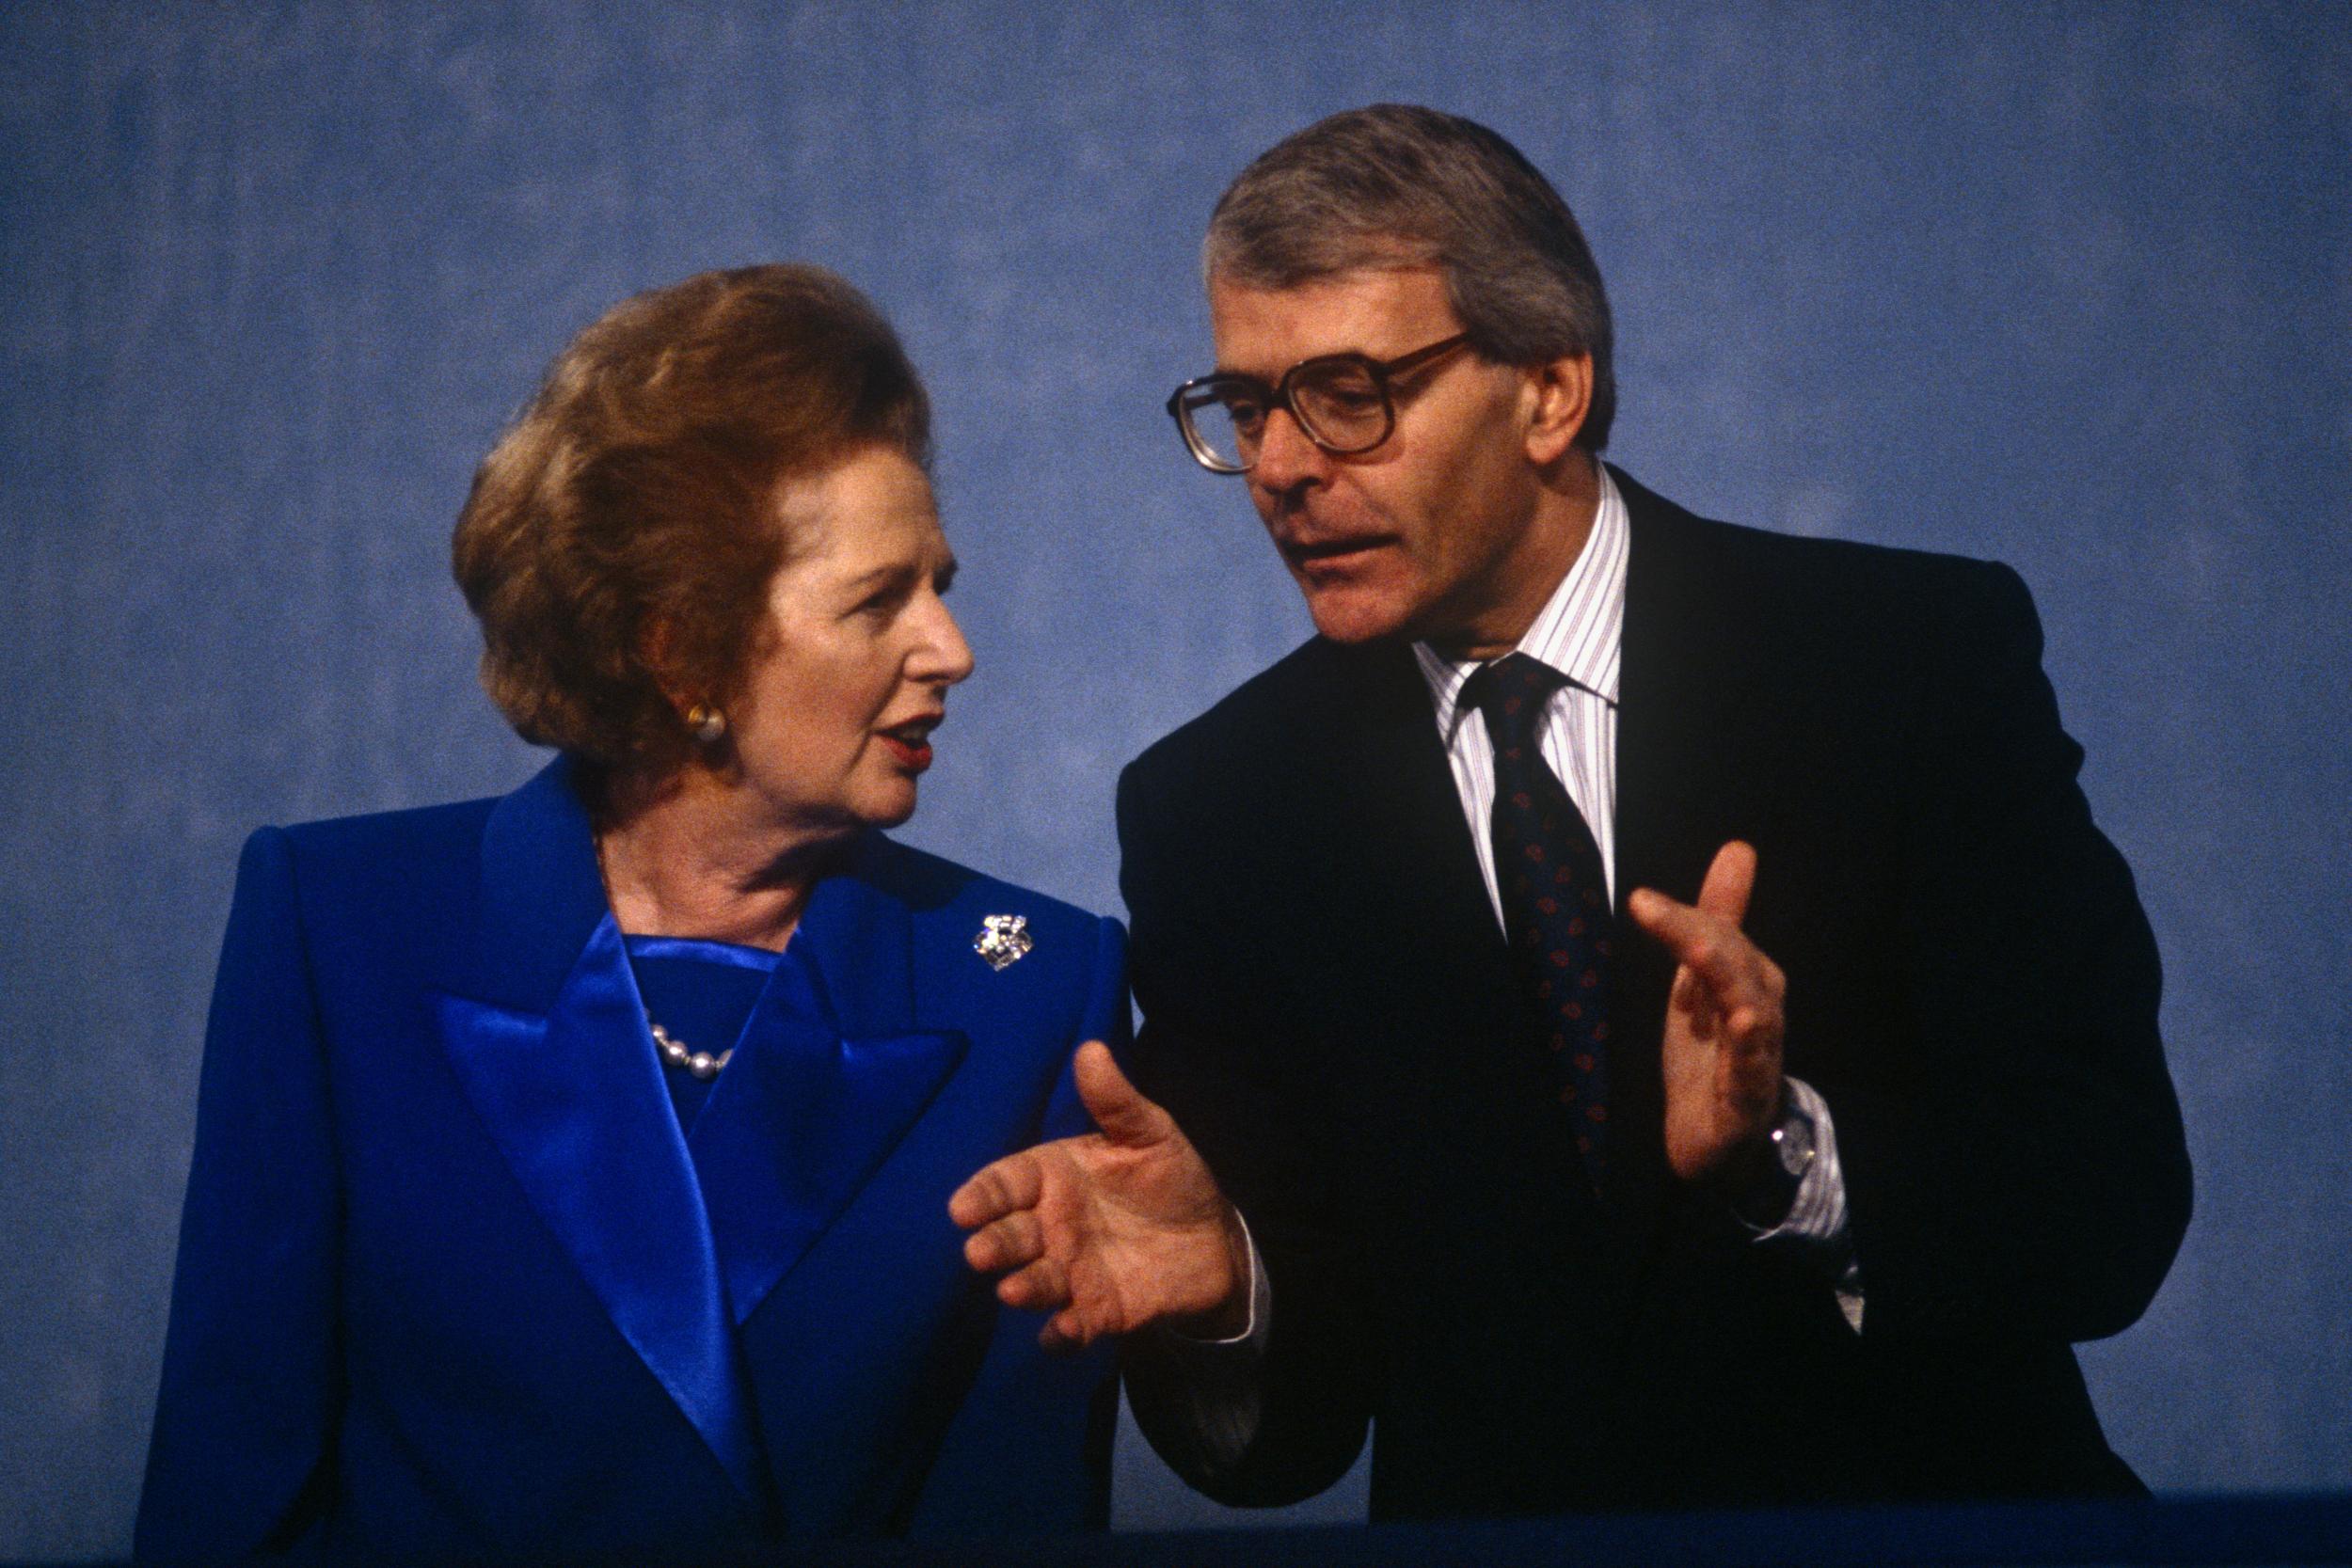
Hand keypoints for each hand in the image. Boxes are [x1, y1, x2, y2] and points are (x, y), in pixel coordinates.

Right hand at [950, 1040, 1248, 1349]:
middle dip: (993, 1243)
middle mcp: (1051, 1226)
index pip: (1007, 1182)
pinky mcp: (1097, 1311)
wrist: (1212, 1239)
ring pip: (1036, 1281)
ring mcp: (1071, 1271)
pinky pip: (1073, 1326)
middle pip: (1010, 1234)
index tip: (962, 1208)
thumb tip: (1092, 1049)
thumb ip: (1117, 1101)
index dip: (983, 1194)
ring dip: (1023, 1287)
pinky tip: (1059, 1334)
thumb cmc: (1170, 1178)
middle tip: (980, 1252)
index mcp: (1055, 1177)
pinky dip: (1062, 1333)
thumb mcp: (1150, 1133)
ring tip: (1013, 1290)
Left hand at [1628, 840, 1787, 1185]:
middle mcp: (1760, 1010)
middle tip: (1648, 907)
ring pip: (1751, 1013)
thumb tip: (1738, 850)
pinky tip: (1742, 1028)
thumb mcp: (1700, 981)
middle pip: (1734, 965)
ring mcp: (1757, 1056)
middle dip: (1698, 935)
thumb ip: (1717, 918)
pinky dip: (1747, 1053)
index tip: (1639, 898)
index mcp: (1748, 978)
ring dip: (1730, 985)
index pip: (1720, 937)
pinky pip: (1750, 1073)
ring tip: (1704, 954)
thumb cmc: (1710, 1051)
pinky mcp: (1746, 1098)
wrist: (1714, 1134)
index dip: (1684, 917)